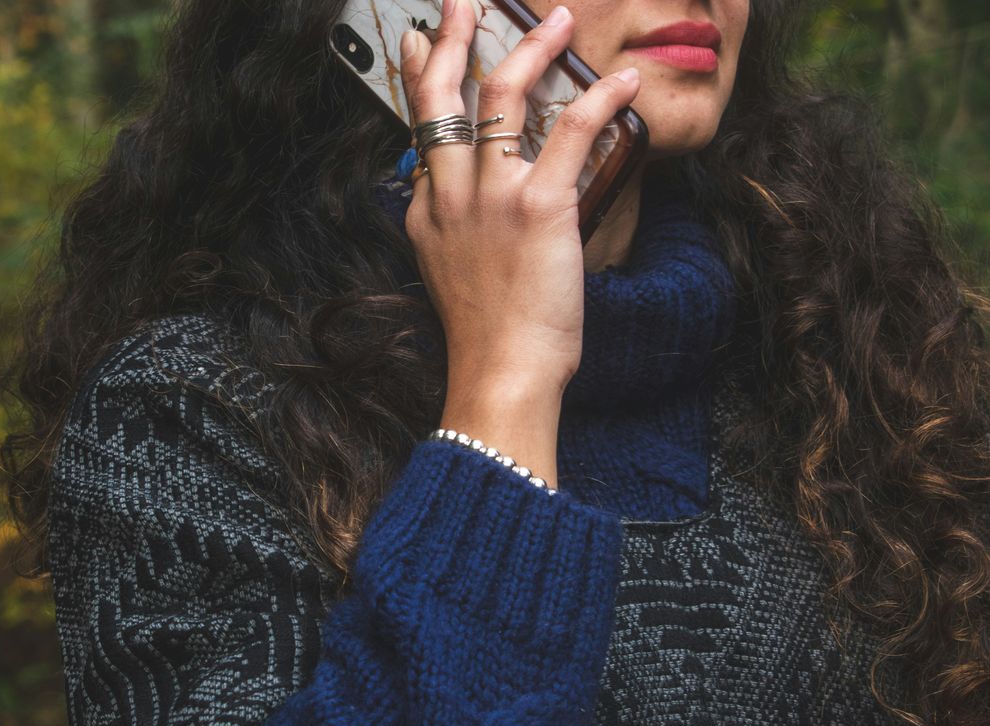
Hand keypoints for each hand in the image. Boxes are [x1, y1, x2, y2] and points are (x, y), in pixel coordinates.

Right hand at [399, 0, 639, 388]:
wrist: (500, 372)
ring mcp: (490, 197)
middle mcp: (449, 195)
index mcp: (426, 212)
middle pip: (442, 96)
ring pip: (502, 96)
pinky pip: (572, 131)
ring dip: (531, 48)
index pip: (420, 129)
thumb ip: (453, 227)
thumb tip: (470, 197)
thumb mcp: (450, 272)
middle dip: (452, 38)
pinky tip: (623, 83)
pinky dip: (601, 100)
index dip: (419, 77)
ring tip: (558, 20)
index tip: (420, 43)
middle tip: (462, 2)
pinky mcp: (539, 206)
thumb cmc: (486, 333)